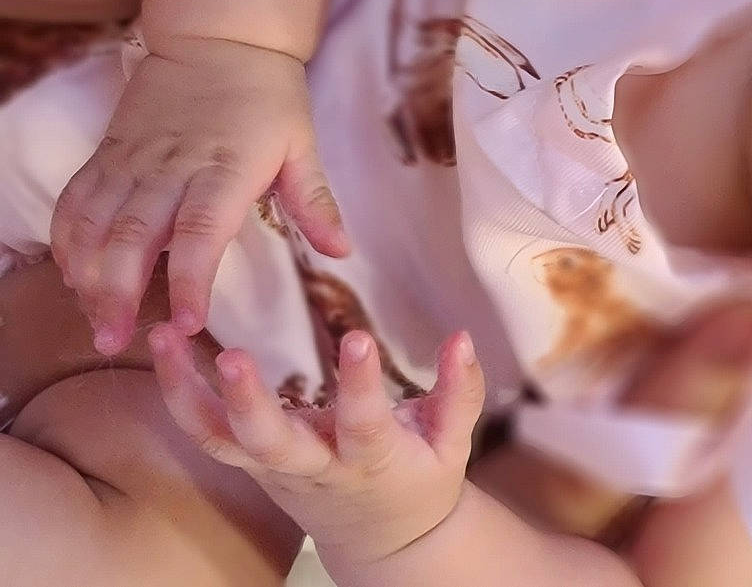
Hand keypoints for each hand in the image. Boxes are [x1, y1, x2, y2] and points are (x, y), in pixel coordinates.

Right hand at [52, 33, 347, 352]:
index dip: (190, 280)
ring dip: (87, 274)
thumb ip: (315, 201)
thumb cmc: (267, 95)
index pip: (201, 233)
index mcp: (224, 169)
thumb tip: (342, 252)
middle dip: (118, 292)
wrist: (219, 36)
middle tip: (115, 340)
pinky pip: (77, 200)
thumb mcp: (302, 144)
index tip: (188, 322)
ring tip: (93, 320)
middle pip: (133, 236)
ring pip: (95, 222)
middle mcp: (170, 167)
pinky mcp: (108, 153)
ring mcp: (133, 160)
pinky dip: (67, 239)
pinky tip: (71, 275)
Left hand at [149, 326, 485, 565]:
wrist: (381, 540)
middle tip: (233, 356)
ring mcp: (273, 468)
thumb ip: (460, 391)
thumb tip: (462, 336)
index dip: (360, 385)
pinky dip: (179, 394)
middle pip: (270, 443)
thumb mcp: (454, 443)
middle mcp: (314, 468)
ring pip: (219, 439)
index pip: (364, 425)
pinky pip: (205, 433)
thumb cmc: (419, 481)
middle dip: (248, 402)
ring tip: (164, 338)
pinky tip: (164, 348)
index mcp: (371, 461)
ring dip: (186, 392)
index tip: (359, 339)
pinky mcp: (249, 461)